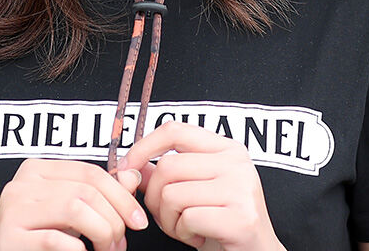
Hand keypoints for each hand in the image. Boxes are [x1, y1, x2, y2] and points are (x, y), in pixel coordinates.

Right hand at [0, 157, 147, 250]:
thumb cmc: (33, 239)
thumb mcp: (66, 212)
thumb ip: (98, 193)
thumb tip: (133, 177)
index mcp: (37, 170)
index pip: (90, 172)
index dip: (121, 195)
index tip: (138, 220)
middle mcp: (22, 183)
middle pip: (86, 191)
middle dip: (113, 220)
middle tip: (119, 244)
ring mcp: (13, 209)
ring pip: (75, 209)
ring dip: (101, 233)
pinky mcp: (10, 237)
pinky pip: (56, 239)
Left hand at [118, 121, 284, 250]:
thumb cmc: (222, 222)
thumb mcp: (194, 190)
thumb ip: (166, 175)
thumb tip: (130, 168)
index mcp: (225, 147)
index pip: (174, 130)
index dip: (144, 147)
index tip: (128, 169)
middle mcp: (236, 161)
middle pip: (167, 167)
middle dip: (154, 199)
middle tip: (168, 217)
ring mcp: (241, 188)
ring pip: (172, 194)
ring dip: (169, 221)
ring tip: (186, 228)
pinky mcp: (240, 218)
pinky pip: (187, 219)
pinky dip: (183, 234)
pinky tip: (199, 238)